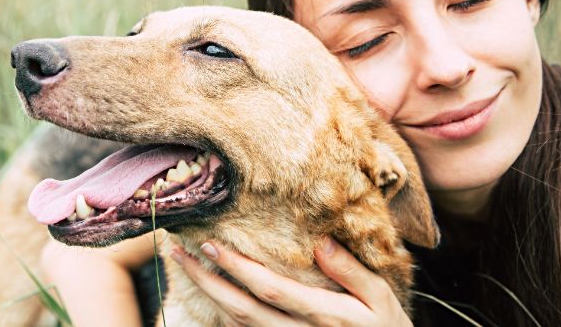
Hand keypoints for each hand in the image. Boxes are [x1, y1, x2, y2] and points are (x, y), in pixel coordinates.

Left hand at [171, 237, 411, 325]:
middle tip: (178, 253)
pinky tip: (209, 293)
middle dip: (206, 281)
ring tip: (186, 266)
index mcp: (325, 316)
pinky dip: (222, 316)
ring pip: (238, 325)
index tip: (210, 244)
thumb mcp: (381, 299)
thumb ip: (351, 271)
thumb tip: (319, 242)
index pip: (270, 289)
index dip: (237, 268)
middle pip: (241, 309)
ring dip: (207, 296)